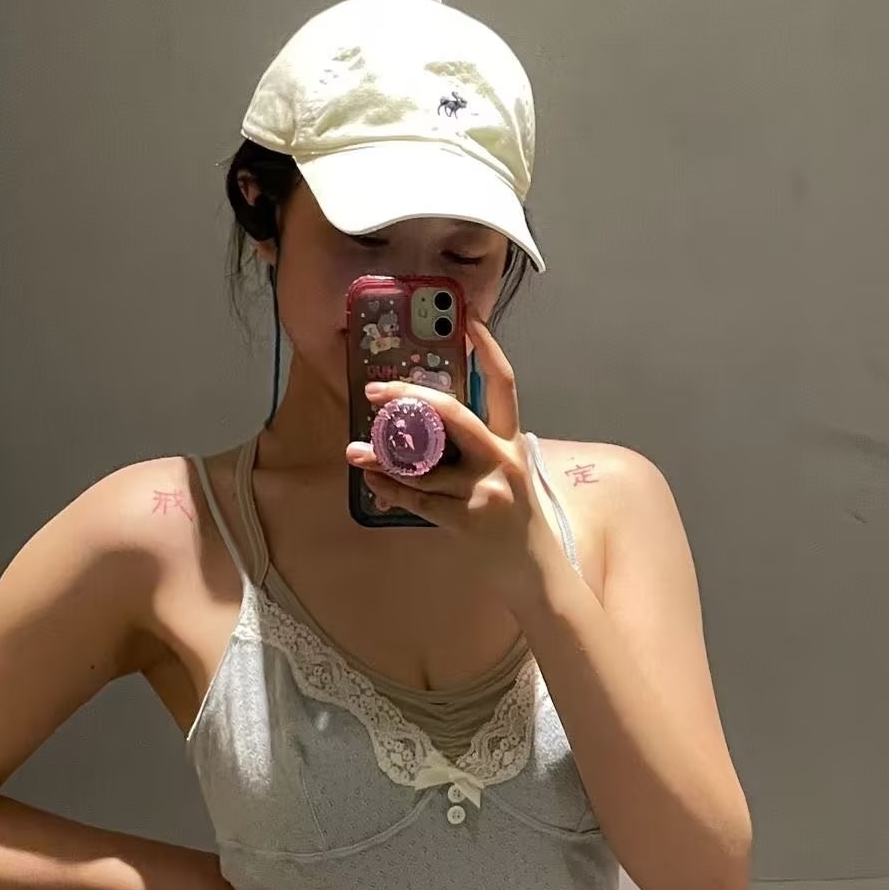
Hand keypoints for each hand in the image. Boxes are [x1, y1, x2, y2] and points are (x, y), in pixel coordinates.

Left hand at [345, 312, 565, 603]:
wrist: (533, 569)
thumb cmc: (514, 517)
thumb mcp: (507, 472)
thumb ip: (477, 446)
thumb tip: (424, 423)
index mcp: (511, 441)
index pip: (504, 384)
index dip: (487, 349)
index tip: (467, 320)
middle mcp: (502, 459)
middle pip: (453, 414)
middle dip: (409, 397)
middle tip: (376, 389)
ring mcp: (485, 490)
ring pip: (424, 466)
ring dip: (382, 458)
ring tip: (354, 452)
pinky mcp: (469, 519)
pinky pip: (419, 500)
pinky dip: (391, 490)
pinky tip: (372, 482)